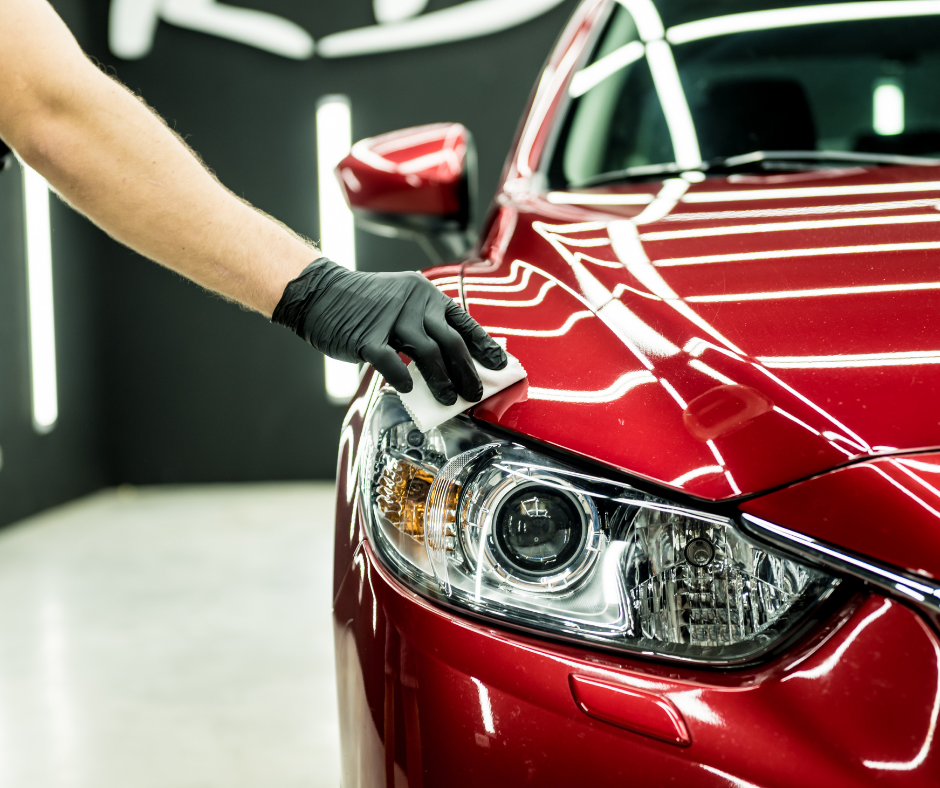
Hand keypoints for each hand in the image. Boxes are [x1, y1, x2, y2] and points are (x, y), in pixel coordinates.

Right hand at [272, 257, 507, 404]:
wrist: (321, 293)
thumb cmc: (364, 305)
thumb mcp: (402, 303)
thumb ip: (425, 327)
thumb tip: (452, 363)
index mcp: (425, 294)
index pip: (464, 322)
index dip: (484, 346)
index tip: (500, 365)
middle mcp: (413, 303)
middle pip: (451, 342)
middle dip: (467, 372)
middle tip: (474, 394)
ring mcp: (390, 319)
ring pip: (428, 354)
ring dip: (442, 381)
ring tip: (448, 400)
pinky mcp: (367, 337)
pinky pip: (392, 362)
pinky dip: (403, 378)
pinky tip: (409, 390)